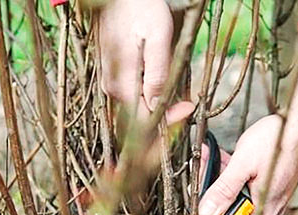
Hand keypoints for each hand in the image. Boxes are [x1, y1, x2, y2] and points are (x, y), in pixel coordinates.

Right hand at [99, 0, 193, 122]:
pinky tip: (159, 80)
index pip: (144, 120)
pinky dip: (147, 92)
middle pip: (139, 115)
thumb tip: (159, 107)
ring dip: (156, 103)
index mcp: (120, 85)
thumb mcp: (158, 40)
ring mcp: (110, 80)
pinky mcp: (112, 72)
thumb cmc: (141, 9)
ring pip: (136, 104)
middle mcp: (111, 88)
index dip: (168, 118)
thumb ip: (157, 76)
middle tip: (185, 104)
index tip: (187, 108)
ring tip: (174, 93)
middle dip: (163, 113)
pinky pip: (131, 91)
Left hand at [198, 115, 297, 214]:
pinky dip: (232, 168)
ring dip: (220, 171)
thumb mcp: (243, 164)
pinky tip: (223, 155)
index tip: (192, 186)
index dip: (206, 201)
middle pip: (228, 201)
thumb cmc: (280, 140)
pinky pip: (244, 180)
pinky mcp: (269, 181)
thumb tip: (207, 212)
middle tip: (200, 161)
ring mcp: (269, 194)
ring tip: (209, 153)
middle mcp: (267, 206)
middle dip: (211, 180)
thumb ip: (224, 190)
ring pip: (234, 188)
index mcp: (262, 210)